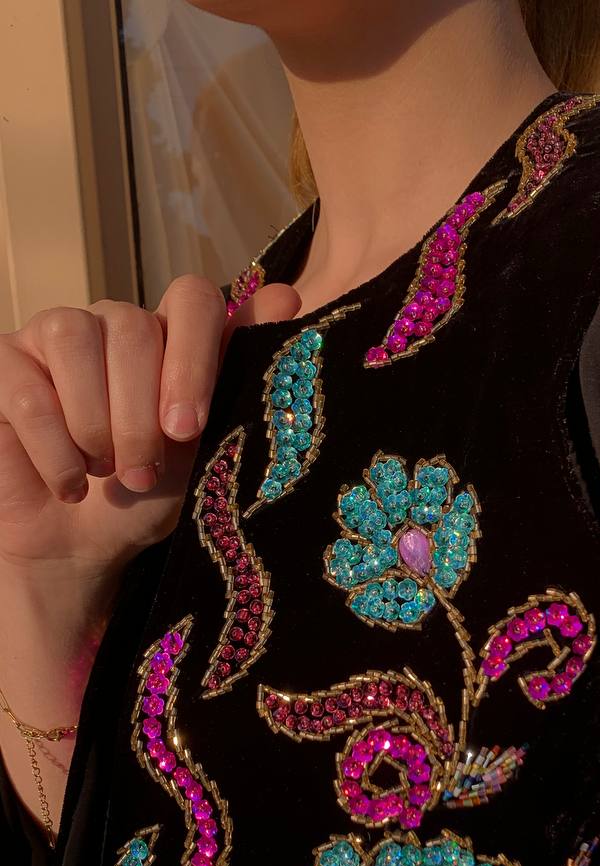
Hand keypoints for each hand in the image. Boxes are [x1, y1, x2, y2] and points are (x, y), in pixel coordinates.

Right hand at [0, 280, 300, 583]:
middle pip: (131, 326)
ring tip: (106, 472)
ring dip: (95, 424)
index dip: (191, 357)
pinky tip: (70, 484)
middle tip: (142, 473)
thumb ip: (239, 379)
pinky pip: (26, 390)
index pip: (191, 298)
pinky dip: (54, 450)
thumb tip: (286, 296)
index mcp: (171, 337)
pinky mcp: (5, 364)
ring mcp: (54, 336)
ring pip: (73, 340)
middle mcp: (115, 324)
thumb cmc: (149, 497)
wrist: (82, 548)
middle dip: (139, 414)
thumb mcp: (205, 451)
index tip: (187, 427)